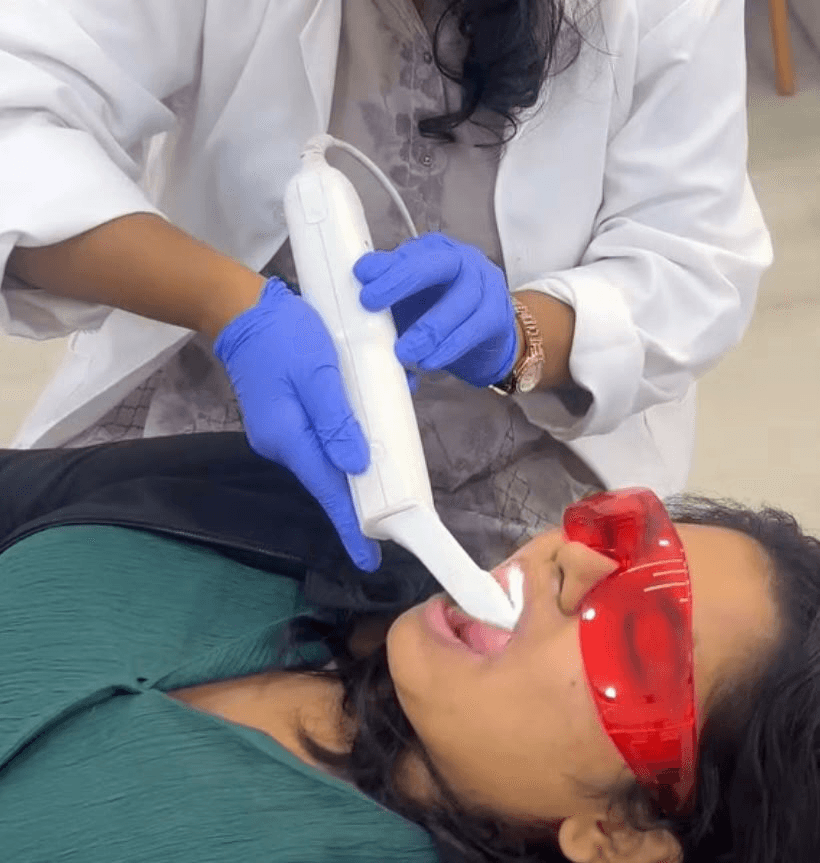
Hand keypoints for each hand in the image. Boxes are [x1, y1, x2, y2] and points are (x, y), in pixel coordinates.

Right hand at [213, 278, 380, 570]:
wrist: (242, 311)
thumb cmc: (284, 335)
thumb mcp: (318, 372)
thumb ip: (338, 420)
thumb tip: (357, 466)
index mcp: (289, 437)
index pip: (327, 490)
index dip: (350, 525)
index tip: (369, 560)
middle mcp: (282, 444)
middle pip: (328, 478)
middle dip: (360, 497)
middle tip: (396, 511)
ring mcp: (280, 433)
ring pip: (326, 458)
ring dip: (356, 463)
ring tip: (391, 469)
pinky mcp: (284, 419)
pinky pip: (320, 439)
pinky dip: (344, 439)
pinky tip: (366, 430)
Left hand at [354, 233, 517, 387]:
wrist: (481, 336)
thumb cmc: (437, 311)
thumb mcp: (408, 298)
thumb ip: (386, 288)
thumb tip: (360, 278)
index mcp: (434, 252)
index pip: (409, 252)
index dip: (384, 264)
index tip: (361, 277)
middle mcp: (462, 261)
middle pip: (435, 265)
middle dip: (401, 281)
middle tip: (371, 304)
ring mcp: (485, 285)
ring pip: (460, 301)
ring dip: (429, 329)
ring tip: (404, 353)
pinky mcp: (497, 315)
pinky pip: (474, 329)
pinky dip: (450, 347)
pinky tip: (429, 362)